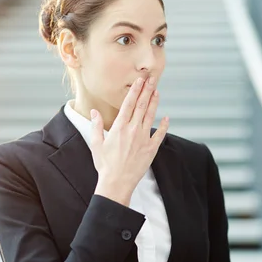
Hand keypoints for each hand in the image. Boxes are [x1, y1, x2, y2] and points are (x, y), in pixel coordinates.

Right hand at [91, 77, 168, 205]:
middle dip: (147, 91)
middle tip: (152, 79)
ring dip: (154, 103)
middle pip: (141, 106)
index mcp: (119, 127)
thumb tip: (94, 112)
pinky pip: (160, 134)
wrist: (117, 182)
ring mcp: (143, 139)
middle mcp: (133, 130)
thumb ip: (96, 126)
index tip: (140, 81)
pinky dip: (164, 125)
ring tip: (157, 91)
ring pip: (151, 116)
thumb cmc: (105, 165)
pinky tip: (167, 118)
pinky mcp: (151, 149)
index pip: (129, 104)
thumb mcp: (96, 144)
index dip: (135, 90)